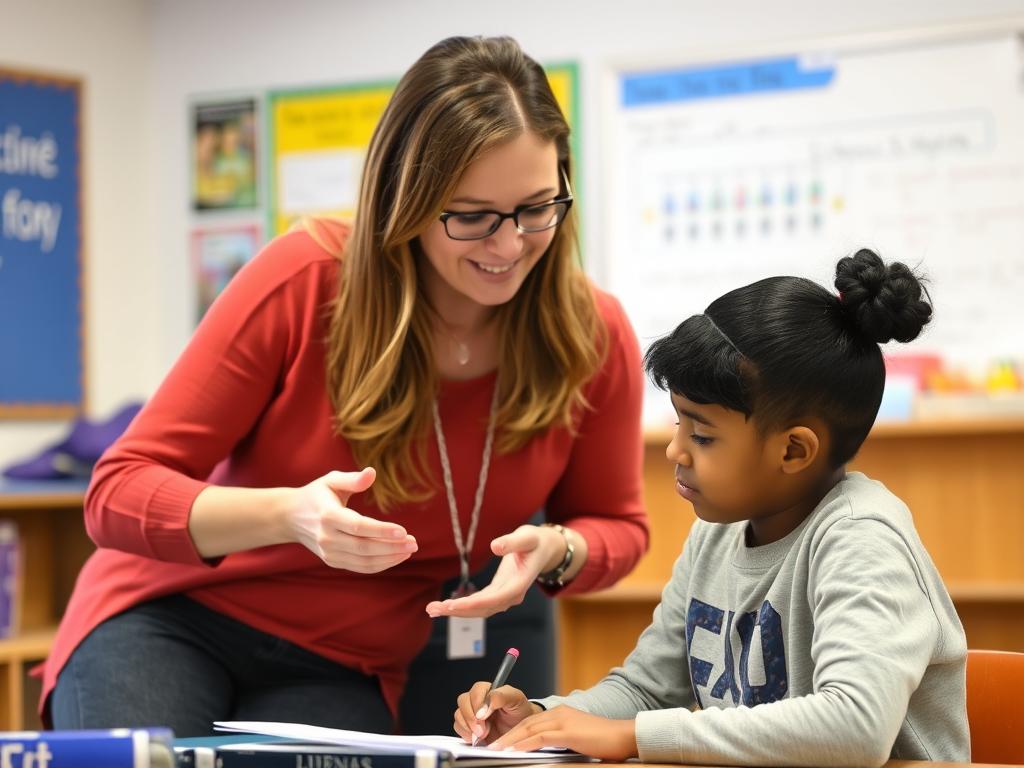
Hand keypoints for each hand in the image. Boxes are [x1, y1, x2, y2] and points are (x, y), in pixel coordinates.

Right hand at [287, 468, 417, 572]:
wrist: (291, 516)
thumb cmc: (317, 494)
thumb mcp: (331, 480)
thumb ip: (352, 478)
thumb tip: (372, 472)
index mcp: (327, 516)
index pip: (358, 527)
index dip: (382, 530)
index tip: (404, 531)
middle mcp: (327, 537)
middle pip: (364, 547)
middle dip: (392, 547)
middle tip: (414, 542)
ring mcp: (329, 552)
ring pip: (364, 561)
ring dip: (390, 558)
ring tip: (410, 549)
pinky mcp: (332, 561)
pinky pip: (360, 567)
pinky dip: (380, 564)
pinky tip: (396, 556)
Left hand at [425, 524, 564, 617]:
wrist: (544, 549)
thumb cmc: (536, 541)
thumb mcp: (527, 537)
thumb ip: (512, 542)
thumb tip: (495, 546)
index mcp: (521, 582)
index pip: (495, 598)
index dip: (474, 603)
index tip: (453, 605)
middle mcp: (513, 594)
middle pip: (484, 608)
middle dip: (458, 610)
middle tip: (434, 609)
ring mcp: (506, 596)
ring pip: (480, 610)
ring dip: (457, 611)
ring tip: (433, 609)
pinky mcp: (499, 593)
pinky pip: (480, 604)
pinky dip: (463, 606)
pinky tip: (445, 606)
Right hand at [454, 682, 539, 744]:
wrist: (523, 731)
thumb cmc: (520, 712)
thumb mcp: (516, 699)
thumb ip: (500, 696)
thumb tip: (484, 706)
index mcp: (488, 690)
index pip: (476, 690)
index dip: (477, 702)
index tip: (483, 715)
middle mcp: (478, 701)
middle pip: (463, 701)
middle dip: (471, 716)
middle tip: (482, 728)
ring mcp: (472, 714)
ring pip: (458, 715)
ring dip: (468, 726)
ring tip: (483, 734)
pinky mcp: (469, 727)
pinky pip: (458, 728)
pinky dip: (466, 734)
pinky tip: (478, 738)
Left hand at [488, 705, 637, 760]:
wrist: (624, 736)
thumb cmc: (604, 741)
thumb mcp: (577, 738)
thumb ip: (560, 741)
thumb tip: (543, 752)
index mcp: (561, 713)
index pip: (531, 722)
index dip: (514, 732)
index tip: (502, 742)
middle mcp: (559, 713)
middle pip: (526, 724)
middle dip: (507, 736)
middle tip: (492, 746)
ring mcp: (563, 721)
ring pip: (529, 730)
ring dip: (510, 741)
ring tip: (497, 750)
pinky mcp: (567, 732)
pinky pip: (540, 738)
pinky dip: (524, 744)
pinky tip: (514, 751)